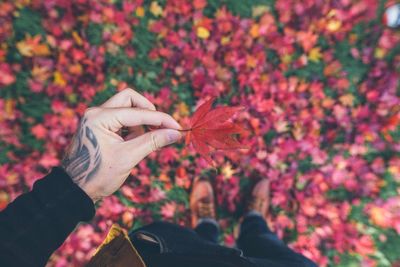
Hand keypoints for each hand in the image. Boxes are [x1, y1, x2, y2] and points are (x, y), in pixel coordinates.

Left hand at [61, 89, 181, 201]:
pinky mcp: (99, 126)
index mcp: (100, 117)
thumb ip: (153, 141)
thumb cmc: (97, 175)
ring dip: (139, 124)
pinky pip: (121, 120)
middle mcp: (96, 112)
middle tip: (160, 128)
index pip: (138, 112)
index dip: (161, 119)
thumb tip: (175, 133)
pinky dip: (132, 129)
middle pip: (130, 99)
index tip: (177, 127)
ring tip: (140, 145)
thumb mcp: (128, 157)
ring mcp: (97, 118)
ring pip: (126, 109)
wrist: (74, 191)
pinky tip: (133, 145)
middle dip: (147, 112)